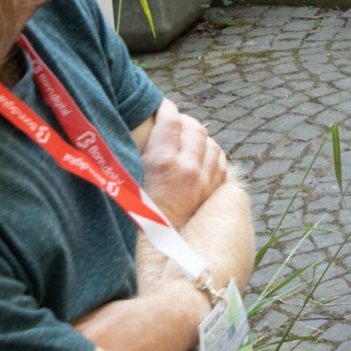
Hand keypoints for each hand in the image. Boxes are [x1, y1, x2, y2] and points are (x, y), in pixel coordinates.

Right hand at [140, 100, 227, 226]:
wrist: (161, 244)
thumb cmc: (137, 214)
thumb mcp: (130, 181)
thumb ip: (142, 155)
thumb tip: (146, 133)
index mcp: (163, 162)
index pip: (171, 121)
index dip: (167, 108)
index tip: (162, 105)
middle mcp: (188, 166)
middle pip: (194, 127)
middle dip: (183, 121)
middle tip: (174, 122)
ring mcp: (205, 177)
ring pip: (210, 142)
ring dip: (199, 136)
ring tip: (187, 138)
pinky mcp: (215, 187)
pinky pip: (220, 159)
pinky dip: (211, 152)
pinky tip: (202, 154)